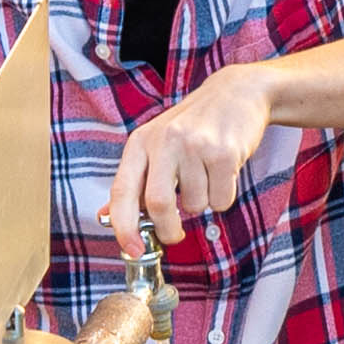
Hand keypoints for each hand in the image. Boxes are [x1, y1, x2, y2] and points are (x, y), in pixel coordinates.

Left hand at [108, 62, 281, 250]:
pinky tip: (223, 172)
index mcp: (140, 143)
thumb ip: (133, 182)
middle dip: (168, 230)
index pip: (122, 192)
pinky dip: (223, 197)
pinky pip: (221, 200)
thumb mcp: (155, 145)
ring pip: (195, 206)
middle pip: (158, 204)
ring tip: (206, 175)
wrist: (236, 94)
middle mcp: (164, 141)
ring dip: (202, 203)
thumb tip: (107, 217)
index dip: (124, 227)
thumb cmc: (193, 126)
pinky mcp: (224, 153)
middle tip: (175, 234)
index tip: (133, 250)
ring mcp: (195, 145)